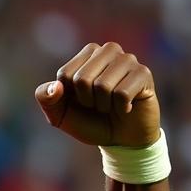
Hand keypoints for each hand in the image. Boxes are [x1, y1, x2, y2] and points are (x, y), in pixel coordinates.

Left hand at [35, 42, 158, 147]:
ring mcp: (128, 60)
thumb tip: (56, 87)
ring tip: (111, 105)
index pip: (65, 75)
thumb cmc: (90, 121)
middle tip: (98, 105)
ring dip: (103, 105)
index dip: (68, 97)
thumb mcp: (60, 115)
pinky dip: (121, 108)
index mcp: (86, 54)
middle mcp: (108, 50)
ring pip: (102, 86)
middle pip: (82, 79)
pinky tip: (127, 106)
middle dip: (86, 101)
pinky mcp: (144, 73)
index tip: (81, 101)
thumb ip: (46, 99)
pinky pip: (122, 94)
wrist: (121, 140)